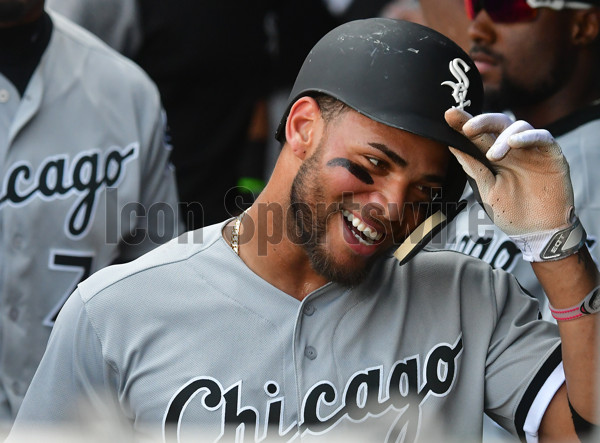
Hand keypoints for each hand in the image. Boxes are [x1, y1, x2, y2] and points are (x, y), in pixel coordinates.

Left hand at [444, 108, 573, 236]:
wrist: (538, 233)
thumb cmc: (512, 213)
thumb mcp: (487, 191)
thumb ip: (474, 169)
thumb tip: (453, 147)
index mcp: (494, 156)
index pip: (478, 135)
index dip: (463, 124)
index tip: (449, 115)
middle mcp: (513, 149)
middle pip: (498, 123)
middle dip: (481, 121)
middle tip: (468, 127)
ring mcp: (532, 151)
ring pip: (518, 126)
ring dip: (503, 137)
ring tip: (493, 155)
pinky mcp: (552, 155)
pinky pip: (542, 137)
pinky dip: (528, 137)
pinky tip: (515, 143)